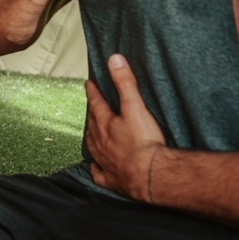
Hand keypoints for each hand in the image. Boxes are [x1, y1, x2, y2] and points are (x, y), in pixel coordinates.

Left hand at [85, 54, 165, 200]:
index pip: (95, 102)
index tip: (88, 84)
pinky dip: (96, 169)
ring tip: (92, 132)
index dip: (92, 92)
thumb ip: (125, 82)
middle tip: (91, 107)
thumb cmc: (144, 142)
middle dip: (92, 113)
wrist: (150, 176)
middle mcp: (99, 142)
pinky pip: (99, 174)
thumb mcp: (135, 106)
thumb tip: (114, 59)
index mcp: (104, 123)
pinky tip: (95, 167)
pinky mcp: (112, 180)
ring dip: (92, 137)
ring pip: (93, 146)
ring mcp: (104, 162)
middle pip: (92, 124)